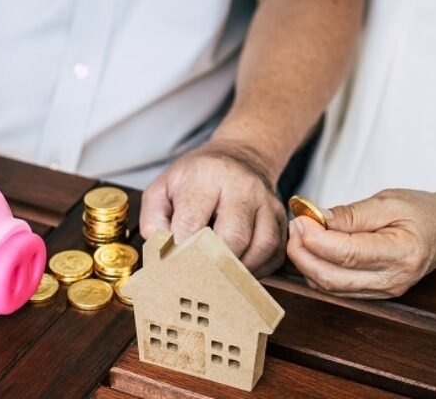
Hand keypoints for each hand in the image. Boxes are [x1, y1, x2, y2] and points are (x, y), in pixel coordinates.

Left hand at [140, 139, 286, 275]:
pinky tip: (240, 268)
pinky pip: (276, 253)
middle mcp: (243, 187)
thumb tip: (163, 251)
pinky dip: (259, 269)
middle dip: (214, 265)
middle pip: (234, 238)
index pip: (193, 223)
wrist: (239, 156)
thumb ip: (154, 220)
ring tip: (221, 276)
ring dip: (240, 269)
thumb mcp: (164, 188)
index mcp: (207, 176)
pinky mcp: (282, 218)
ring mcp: (267, 202)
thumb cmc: (197, 178)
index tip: (173, 267)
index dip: (181, 251)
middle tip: (199, 279)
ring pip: (262, 247)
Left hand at [286, 189, 435, 297]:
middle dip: (303, 253)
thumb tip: (317, 219)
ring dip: (306, 262)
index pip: (348, 254)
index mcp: (402, 253)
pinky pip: (335, 289)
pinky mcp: (373, 295)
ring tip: (301, 233)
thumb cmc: (423, 213)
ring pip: (329, 287)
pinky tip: (312, 248)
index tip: (302, 219)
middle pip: (332, 278)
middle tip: (295, 226)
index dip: (316, 238)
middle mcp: (392, 279)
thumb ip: (351, 214)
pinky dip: (316, 270)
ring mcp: (383, 292)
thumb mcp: (389, 201)